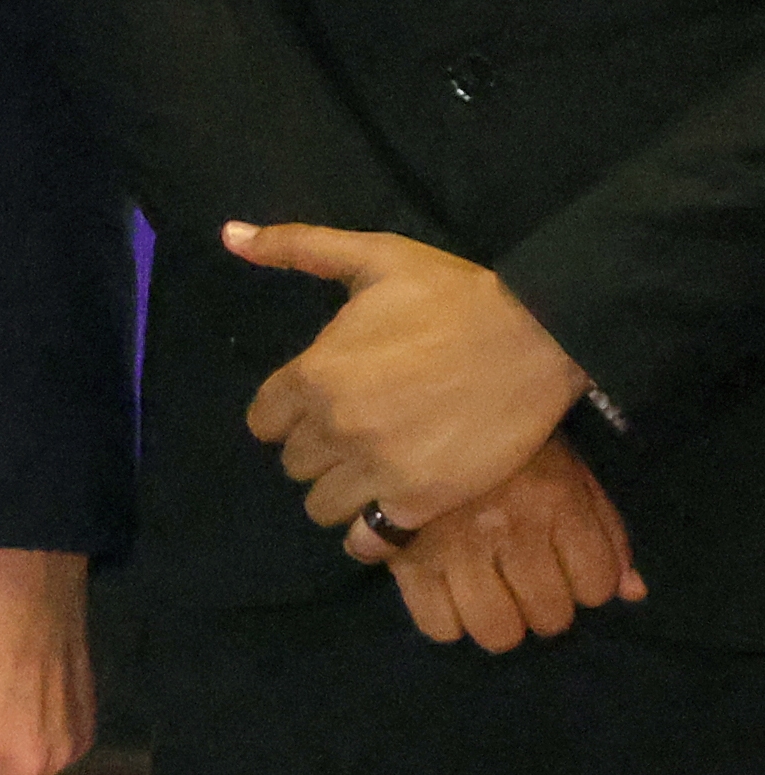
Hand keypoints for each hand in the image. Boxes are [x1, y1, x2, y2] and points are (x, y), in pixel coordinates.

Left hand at [233, 220, 586, 541]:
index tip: (317, 406)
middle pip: (294, 462)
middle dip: (317, 448)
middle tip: (356, 432)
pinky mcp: (419, 501)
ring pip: (320, 504)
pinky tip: (385, 509)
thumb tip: (229, 234)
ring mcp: (377, 468)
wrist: (544, 335)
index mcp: (313, 375)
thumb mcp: (375, 258)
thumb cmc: (458, 295)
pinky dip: (367, 533)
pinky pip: (364, 539)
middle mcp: (336, 427)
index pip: (263, 421)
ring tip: (372, 469)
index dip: (286, 415)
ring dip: (339, 489)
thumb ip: (298, 248)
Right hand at [381, 438, 646, 655]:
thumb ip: (607, 533)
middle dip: (545, 608)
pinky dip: (449, 623)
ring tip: (492, 601)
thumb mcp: (572, 476)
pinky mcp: (407, 561)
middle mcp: (511, 531)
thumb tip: (632, 593)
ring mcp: (457, 550)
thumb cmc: (510, 450)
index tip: (570, 570)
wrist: (423, 416)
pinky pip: (438, 626)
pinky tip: (451, 599)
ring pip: (496, 630)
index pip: (595, 586)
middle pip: (548, 615)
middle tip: (528, 587)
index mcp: (557, 503)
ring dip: (501, 624)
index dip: (587, 585)